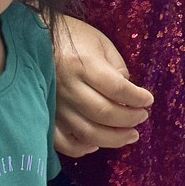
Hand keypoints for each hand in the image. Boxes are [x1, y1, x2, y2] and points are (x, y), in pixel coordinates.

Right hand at [54, 16, 151, 156]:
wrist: (36, 38)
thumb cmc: (74, 37)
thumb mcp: (101, 43)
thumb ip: (117, 68)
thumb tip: (128, 96)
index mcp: (83, 64)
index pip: (116, 88)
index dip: (137, 98)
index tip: (148, 100)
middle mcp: (68, 86)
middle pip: (104, 113)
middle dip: (129, 119)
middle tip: (142, 118)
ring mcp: (55, 104)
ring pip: (87, 132)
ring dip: (113, 138)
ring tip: (130, 135)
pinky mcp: (46, 115)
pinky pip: (63, 141)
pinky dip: (82, 148)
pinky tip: (96, 143)